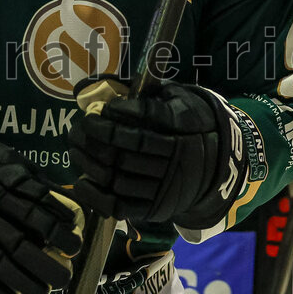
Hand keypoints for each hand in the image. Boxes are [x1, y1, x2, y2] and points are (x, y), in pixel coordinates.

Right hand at [0, 116, 82, 293]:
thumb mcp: (4, 160)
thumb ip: (31, 181)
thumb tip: (62, 202)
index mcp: (5, 186)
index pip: (39, 211)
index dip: (59, 230)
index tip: (75, 244)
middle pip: (22, 243)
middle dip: (46, 264)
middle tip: (64, 278)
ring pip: (0, 263)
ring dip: (24, 282)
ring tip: (42, 292)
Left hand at [68, 82, 247, 228]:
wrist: (216, 166)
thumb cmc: (188, 124)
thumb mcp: (179, 99)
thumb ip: (149, 93)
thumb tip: (110, 85)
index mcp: (185, 125)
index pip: (150, 117)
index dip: (122, 112)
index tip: (102, 108)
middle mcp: (178, 158)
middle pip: (130, 148)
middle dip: (98, 135)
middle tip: (81, 125)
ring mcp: (166, 186)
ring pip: (120, 176)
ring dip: (92, 161)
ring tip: (76, 146)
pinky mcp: (156, 208)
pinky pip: (120, 206)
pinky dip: (96, 195)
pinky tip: (81, 180)